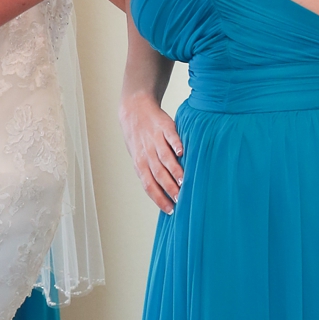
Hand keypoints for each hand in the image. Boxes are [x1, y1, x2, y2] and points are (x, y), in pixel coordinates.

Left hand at [119, 91, 182, 213]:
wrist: (135, 109)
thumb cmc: (139, 138)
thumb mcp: (140, 157)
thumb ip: (150, 173)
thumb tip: (163, 194)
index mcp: (140, 163)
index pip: (148, 185)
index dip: (158, 198)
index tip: (170, 210)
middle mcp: (147, 153)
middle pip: (157, 174)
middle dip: (168, 188)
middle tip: (179, 199)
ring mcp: (155, 139)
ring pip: (164, 157)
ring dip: (173, 169)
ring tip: (183, 181)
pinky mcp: (164, 126)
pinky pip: (170, 136)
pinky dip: (175, 144)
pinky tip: (182, 152)